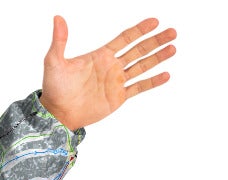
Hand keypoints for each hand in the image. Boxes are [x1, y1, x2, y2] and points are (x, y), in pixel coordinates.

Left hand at [40, 15, 176, 131]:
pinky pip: (138, 88)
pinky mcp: (117, 98)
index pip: (125, 38)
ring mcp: (116, 82)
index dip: (140, 29)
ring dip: (158, 57)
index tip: (155, 21)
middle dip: (155, 41)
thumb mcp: (54, 62)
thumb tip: (57, 17)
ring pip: (142, 66)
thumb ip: (59, 40)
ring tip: (173, 48)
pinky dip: (152, 82)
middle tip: (173, 32)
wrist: (57, 114)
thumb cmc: (54, 89)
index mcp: (101, 55)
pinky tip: (166, 75)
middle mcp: (111, 66)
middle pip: (139, 50)